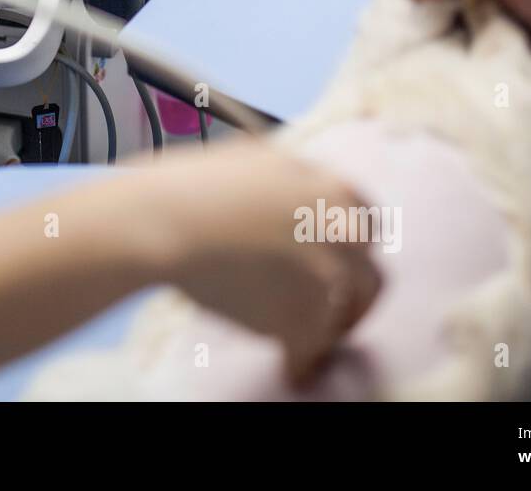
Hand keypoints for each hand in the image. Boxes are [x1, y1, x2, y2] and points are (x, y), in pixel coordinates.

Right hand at [151, 140, 381, 384]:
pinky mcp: (304, 316)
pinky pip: (312, 349)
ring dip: (328, 332)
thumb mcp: (255, 161)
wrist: (164, 219)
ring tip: (306, 347)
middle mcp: (342, 228)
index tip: (338, 270)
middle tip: (331, 315)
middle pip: (366, 275)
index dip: (350, 253)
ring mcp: (328, 274)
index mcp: (332, 188)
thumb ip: (289, 185)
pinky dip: (301, 362)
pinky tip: (290, 369)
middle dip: (350, 299)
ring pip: (343, 315)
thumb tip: (289, 205)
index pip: (366, 227)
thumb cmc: (191, 186)